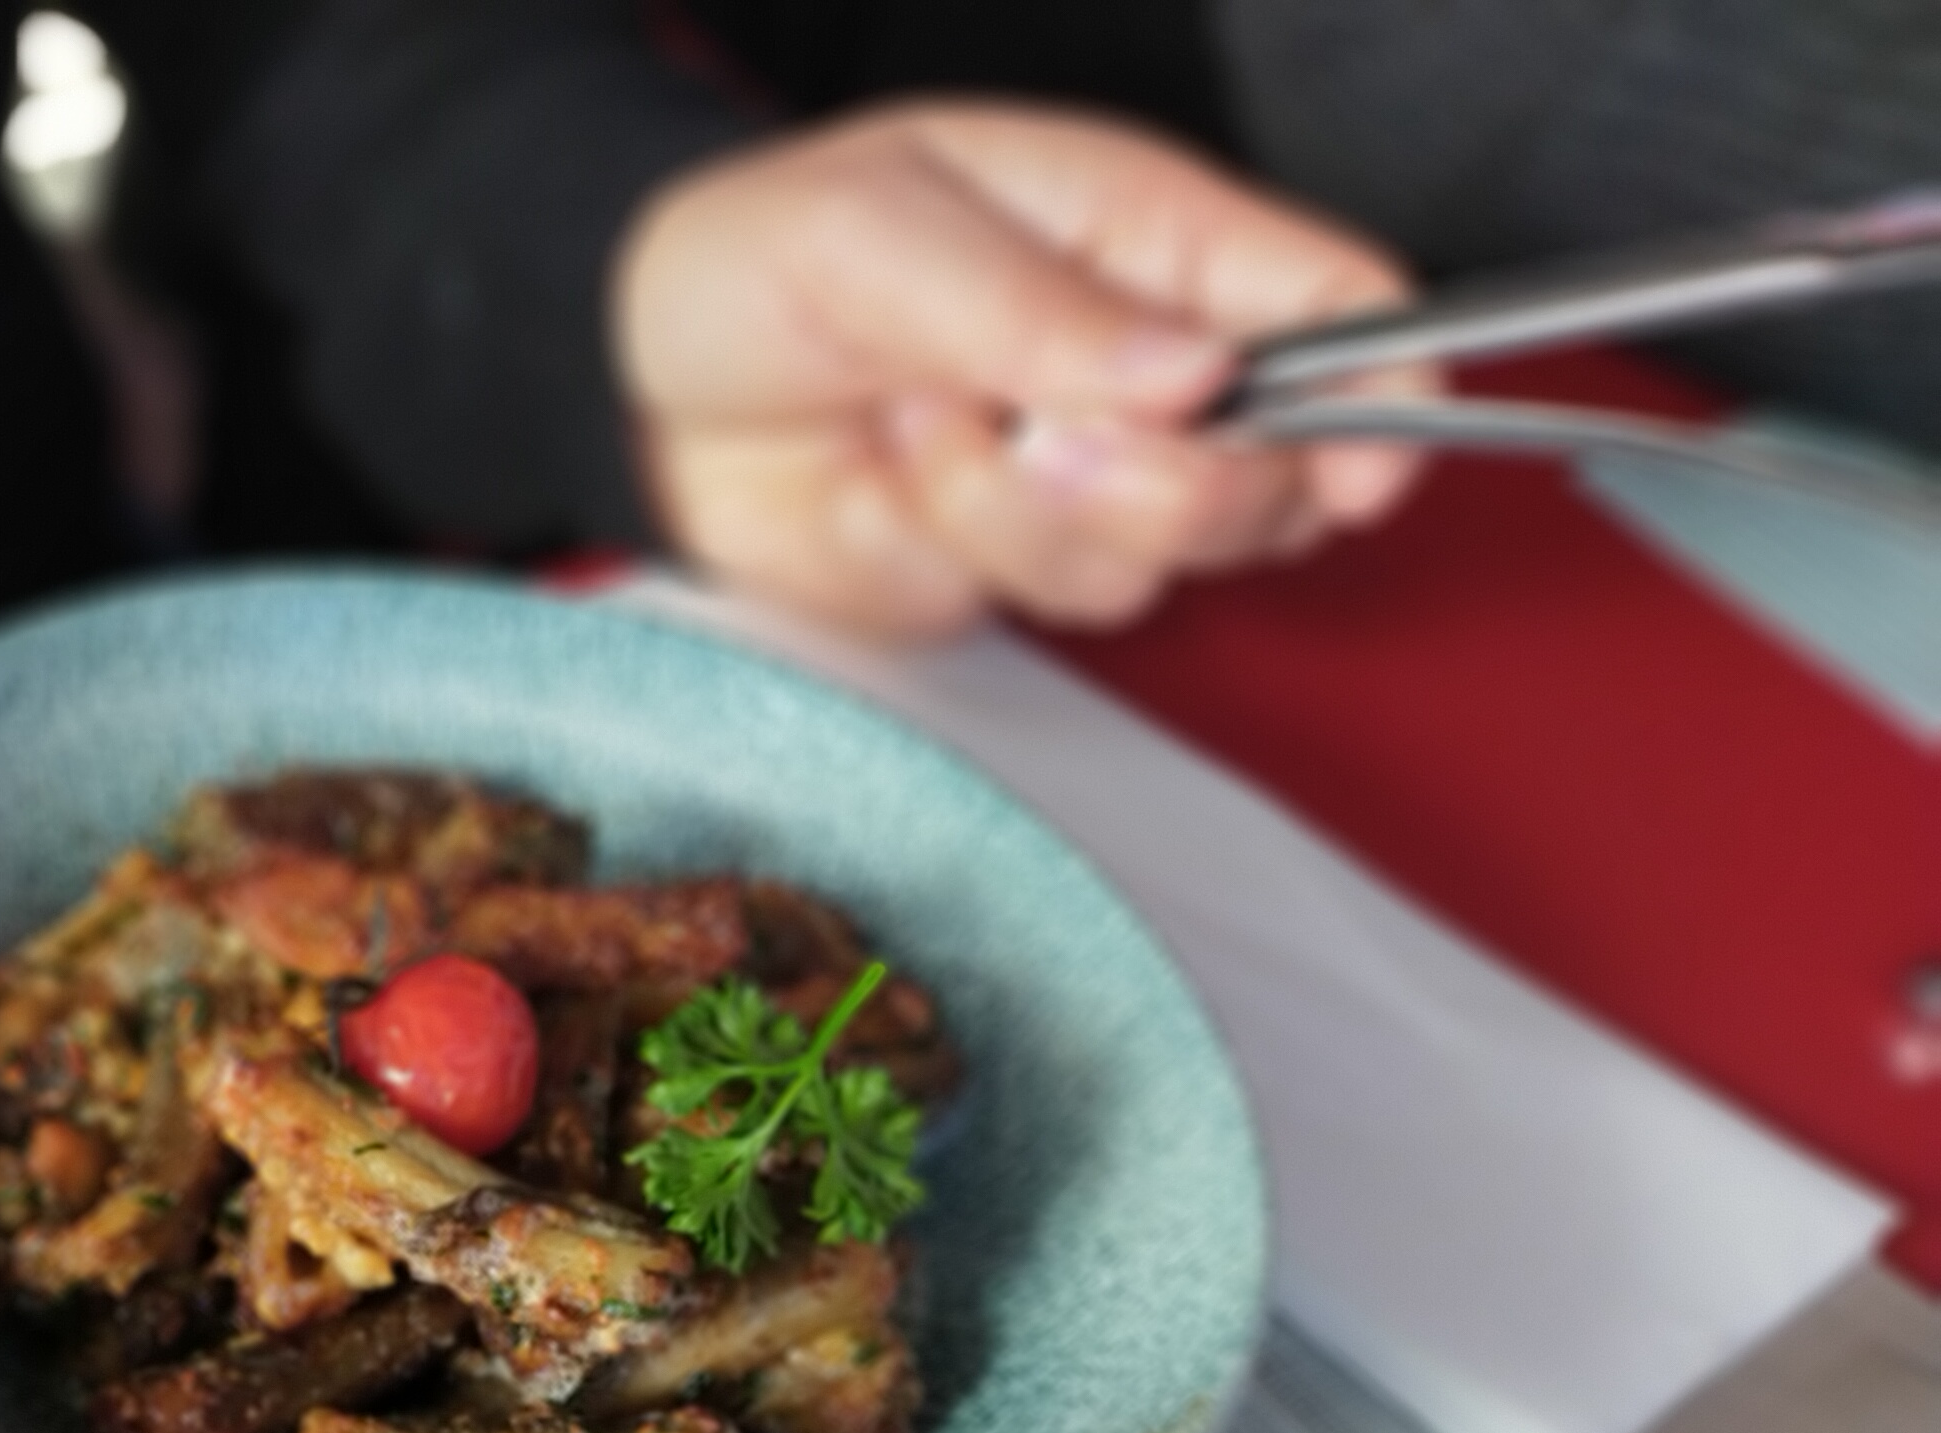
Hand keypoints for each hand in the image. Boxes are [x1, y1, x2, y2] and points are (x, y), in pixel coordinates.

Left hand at [614, 102, 1428, 637]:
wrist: (637, 374)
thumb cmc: (759, 258)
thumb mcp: (880, 236)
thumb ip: (1036, 308)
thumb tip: (1190, 376)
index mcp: (1148, 241)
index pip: (1339, 308)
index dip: (1382, 394)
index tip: (1354, 471)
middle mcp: (1140, 370)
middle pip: (1267, 482)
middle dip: (1152, 484)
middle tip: (1032, 428)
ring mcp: (1076, 481)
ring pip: (1144, 564)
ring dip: (1008, 511)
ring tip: (909, 417)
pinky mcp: (1001, 568)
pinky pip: (1026, 608)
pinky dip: (940, 558)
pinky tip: (877, 486)